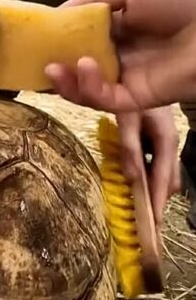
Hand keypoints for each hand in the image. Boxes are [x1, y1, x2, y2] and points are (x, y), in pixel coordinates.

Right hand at [46, 0, 195, 111]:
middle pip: (76, 67)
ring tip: (53, 68)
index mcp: (117, 26)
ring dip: (65, 80)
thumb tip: (54, 17)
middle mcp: (119, 54)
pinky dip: (88, 87)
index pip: (77, 39)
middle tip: (32, 63)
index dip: (54, 42)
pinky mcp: (138, 98)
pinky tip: (86, 67)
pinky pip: (105, 100)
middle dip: (52, 66)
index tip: (30, 42)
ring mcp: (128, 77)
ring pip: (85, 88)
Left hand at [116, 107, 179, 224]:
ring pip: (158, 172)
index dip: (157, 204)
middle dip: (155, 200)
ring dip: (149, 188)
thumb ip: (130, 146)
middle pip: (165, 181)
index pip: (164, 182)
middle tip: (143, 222)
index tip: (152, 225)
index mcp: (167, 143)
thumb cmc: (138, 96)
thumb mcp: (132, 119)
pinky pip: (149, 162)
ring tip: (139, 206)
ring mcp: (160, 143)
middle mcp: (167, 146)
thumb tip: (132, 178)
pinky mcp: (152, 139)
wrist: (141, 74)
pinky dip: (142, 172)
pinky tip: (132, 178)